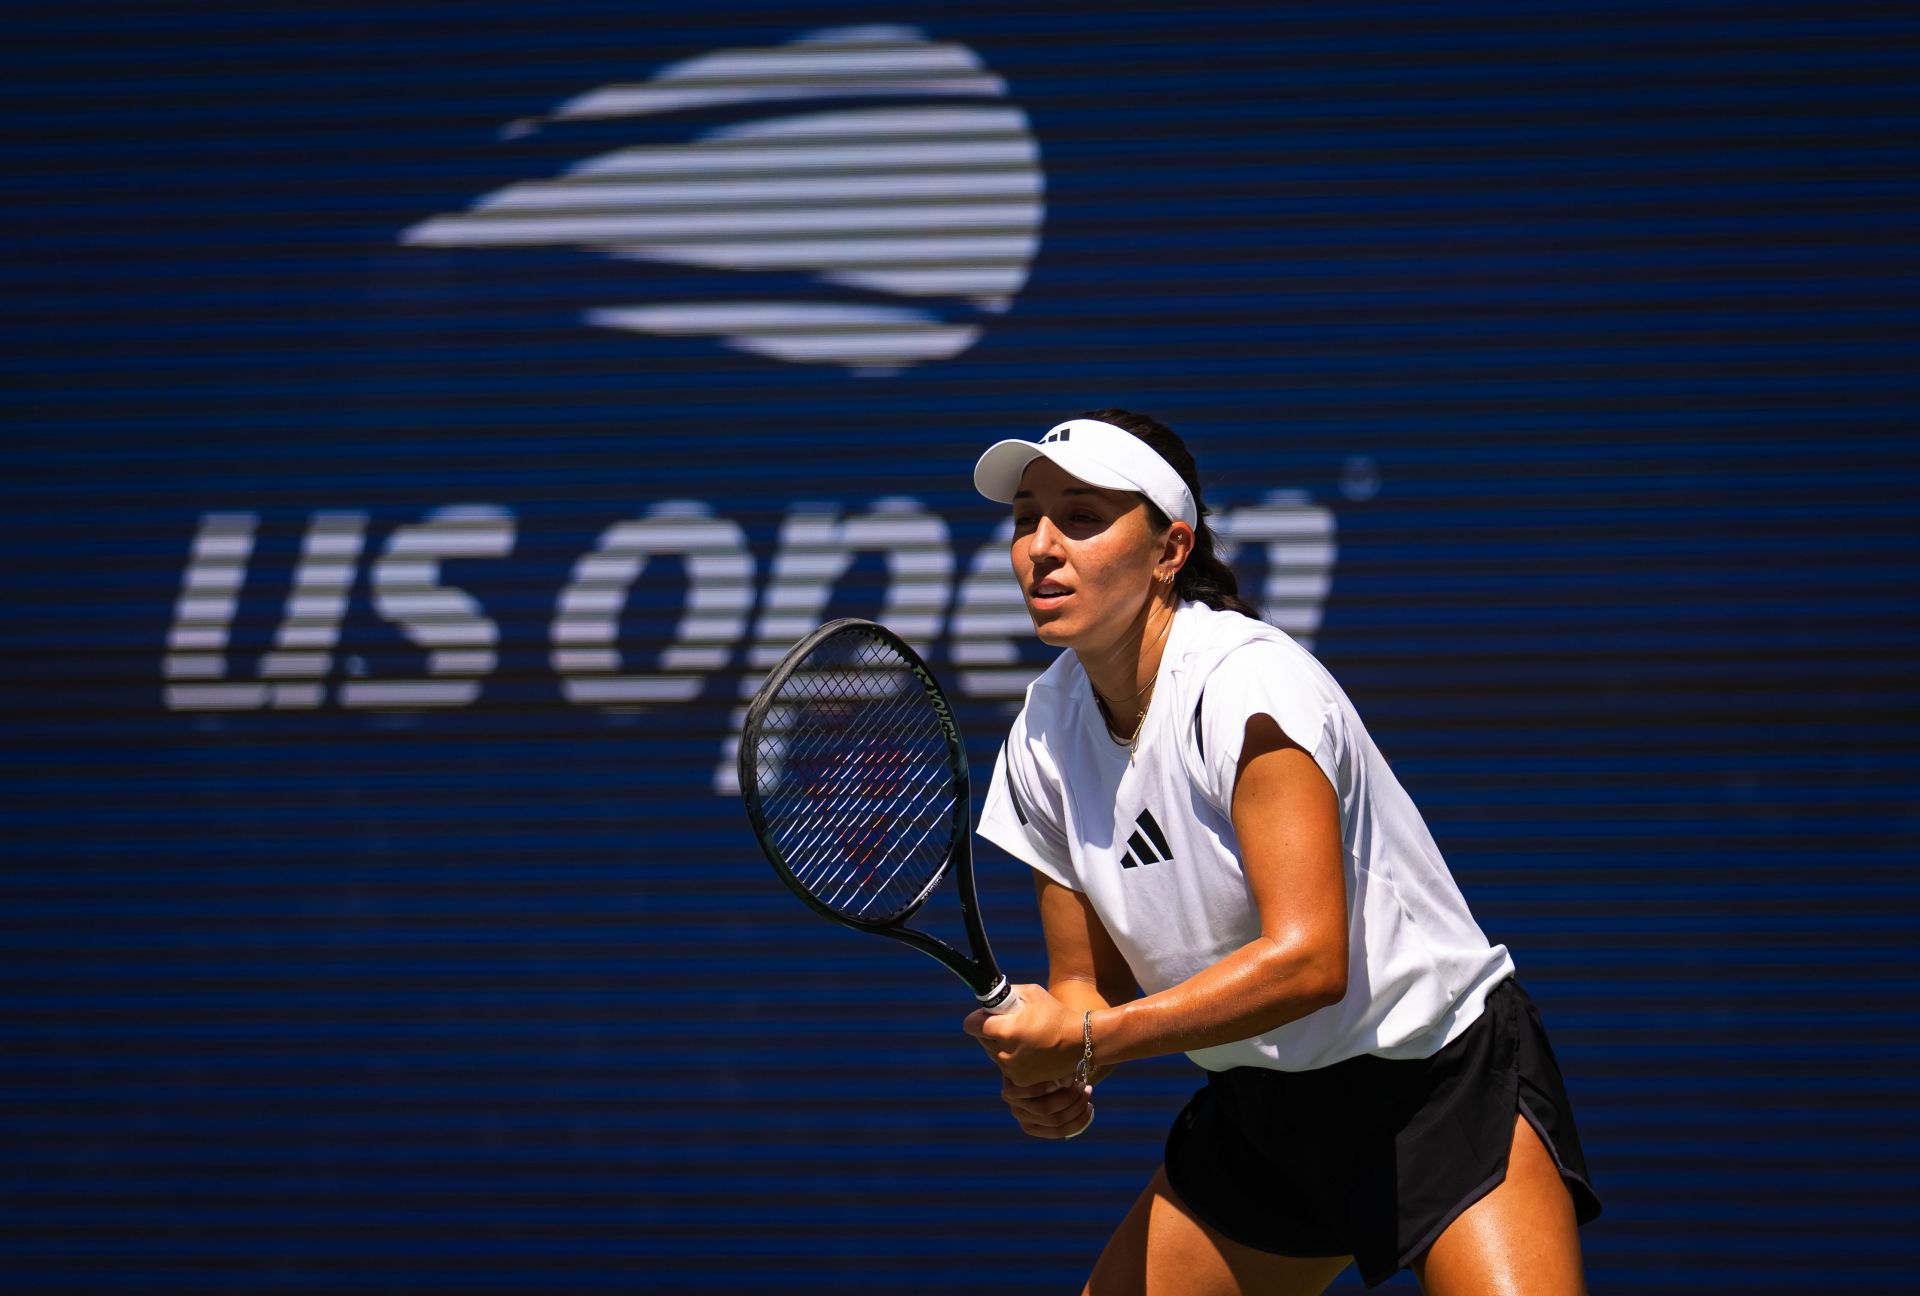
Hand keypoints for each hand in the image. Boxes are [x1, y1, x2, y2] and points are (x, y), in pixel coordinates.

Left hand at [962, 982, 1081, 1086]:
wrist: (1079, 1041)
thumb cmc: (1055, 1013)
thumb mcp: (1031, 993)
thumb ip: (1006, 994)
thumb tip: (989, 998)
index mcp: (1005, 1030)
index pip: (970, 1025)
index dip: (978, 1018)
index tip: (987, 1015)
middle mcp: (1004, 1053)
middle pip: (982, 1040)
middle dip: (992, 1032)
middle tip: (1012, 1024)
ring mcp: (1011, 1070)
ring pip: (994, 1054)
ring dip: (1002, 1046)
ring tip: (1024, 1038)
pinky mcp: (1020, 1081)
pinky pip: (1006, 1067)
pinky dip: (1013, 1059)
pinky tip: (1029, 1051)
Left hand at [1000, 1074, 1094, 1139]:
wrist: (1022, 1060)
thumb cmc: (1048, 1077)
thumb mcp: (1059, 1093)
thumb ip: (1069, 1103)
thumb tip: (1087, 1109)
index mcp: (1038, 1127)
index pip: (1061, 1131)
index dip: (1079, 1121)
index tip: (1091, 1106)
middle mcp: (1025, 1120)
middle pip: (1055, 1119)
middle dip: (1076, 1105)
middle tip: (1087, 1090)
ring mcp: (1015, 1108)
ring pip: (1044, 1109)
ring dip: (1065, 1097)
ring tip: (1077, 1084)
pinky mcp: (1008, 1093)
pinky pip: (1028, 1095)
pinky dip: (1042, 1089)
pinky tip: (1055, 1081)